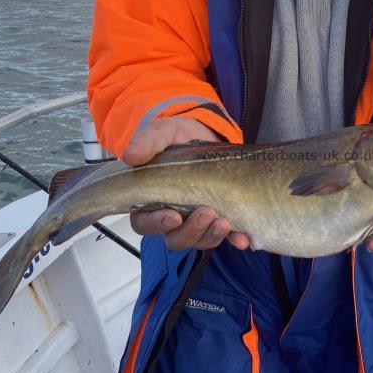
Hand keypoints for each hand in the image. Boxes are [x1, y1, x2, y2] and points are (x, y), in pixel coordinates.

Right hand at [123, 115, 250, 250]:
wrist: (206, 131)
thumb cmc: (177, 137)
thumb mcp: (161, 133)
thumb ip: (146, 143)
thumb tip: (130, 156)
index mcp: (150, 200)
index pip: (144, 222)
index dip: (156, 224)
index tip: (172, 217)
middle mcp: (172, 216)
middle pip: (175, 238)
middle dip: (191, 231)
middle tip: (206, 213)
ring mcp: (196, 220)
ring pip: (200, 240)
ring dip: (212, 235)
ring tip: (225, 221)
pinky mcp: (219, 217)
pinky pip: (226, 237)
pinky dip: (234, 240)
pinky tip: (242, 239)